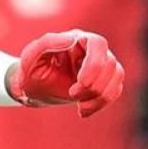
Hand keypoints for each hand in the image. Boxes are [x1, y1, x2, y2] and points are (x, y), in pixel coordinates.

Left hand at [9, 30, 125, 117]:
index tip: (82, 82)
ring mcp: (101, 65)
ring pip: (117, 77)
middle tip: (72, 94)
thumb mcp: (30, 57)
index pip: (98, 44)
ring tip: (78, 103)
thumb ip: (47, 43)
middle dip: (93, 85)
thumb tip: (71, 39)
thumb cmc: (31, 70)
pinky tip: (82, 110)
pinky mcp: (104, 81)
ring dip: (98, 95)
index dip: (95, 64)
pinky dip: (100, 104)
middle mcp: (92, 49)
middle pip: (110, 64)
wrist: (34, 88)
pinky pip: (114, 91)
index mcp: (76, 39)